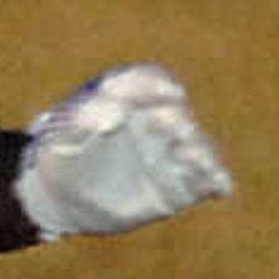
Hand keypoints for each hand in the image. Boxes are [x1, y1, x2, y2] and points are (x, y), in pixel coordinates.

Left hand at [15, 64, 232, 239]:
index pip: (149, 81)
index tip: (167, 92)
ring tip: (190, 157)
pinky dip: (216, 181)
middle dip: (176, 121)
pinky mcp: (180, 186)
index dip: (157, 85)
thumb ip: (83, 117)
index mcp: (129, 98)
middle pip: (176, 115)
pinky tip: (220, 187)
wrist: (58, 197)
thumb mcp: (60, 133)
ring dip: (200, 152)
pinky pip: (205, 181)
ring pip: (197, 148)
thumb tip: (114, 114)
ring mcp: (171, 153)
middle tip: (171, 129)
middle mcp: (156, 121)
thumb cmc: (59, 155)